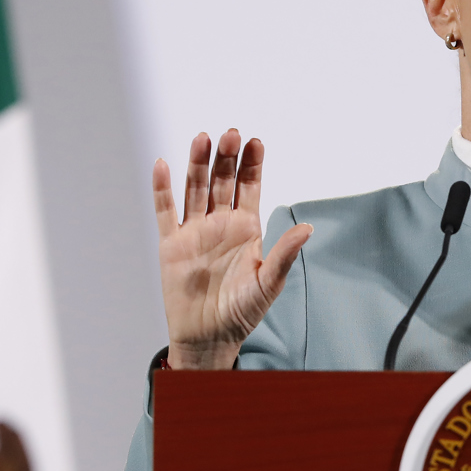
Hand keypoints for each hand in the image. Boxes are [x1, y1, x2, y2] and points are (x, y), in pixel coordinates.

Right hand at [152, 129, 311, 368]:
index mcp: (246, 228)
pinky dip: (163, 189)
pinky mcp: (171, 244)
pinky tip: (164, 165)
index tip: (256, 142)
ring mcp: (195, 231)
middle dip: (227, 158)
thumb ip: (284, 253)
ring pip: (195, 189)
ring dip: (198, 164)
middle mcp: (220, 223)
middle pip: (223, 181)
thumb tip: (307, 227)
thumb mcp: (269, 281)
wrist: (209, 336)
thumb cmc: (243, 310)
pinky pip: (165, 211)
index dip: (252, 165)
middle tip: (231, 134)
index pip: (250, 187)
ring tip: (203, 138)